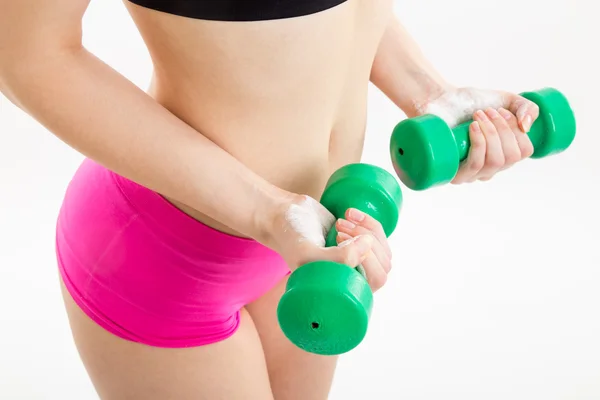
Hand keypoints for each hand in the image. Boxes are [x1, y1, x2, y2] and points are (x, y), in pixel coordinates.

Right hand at [264, 194, 390, 292]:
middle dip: (366, 239)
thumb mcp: (308, 254)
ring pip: (384, 250)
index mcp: (343, 293)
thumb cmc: (292, 239)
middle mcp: (353, 281)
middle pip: (384, 264)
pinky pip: (379, 234)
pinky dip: (367, 220)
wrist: (284, 216)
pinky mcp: (359, 243)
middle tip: (339, 228)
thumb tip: (368, 247)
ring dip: (367, 229)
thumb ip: (337, 258)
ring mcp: (359, 263)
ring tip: (341, 221)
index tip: (337, 237)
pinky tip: (349, 213)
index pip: (376, 279)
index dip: (365, 255)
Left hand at [421, 87, 539, 182]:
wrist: (439, 100)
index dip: (517, 129)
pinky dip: (479, 143)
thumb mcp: (505, 100)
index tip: (501, 111)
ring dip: (490, 133)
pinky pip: (475, 165)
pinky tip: (473, 127)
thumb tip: (527, 126)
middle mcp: (488, 169)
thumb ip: (526, 108)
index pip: (524, 152)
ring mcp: (470, 174)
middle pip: (510, 157)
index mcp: (503, 155)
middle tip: (486, 111)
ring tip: (477, 116)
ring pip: (494, 161)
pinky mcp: (452, 173)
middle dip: (502, 129)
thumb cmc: (470, 103)